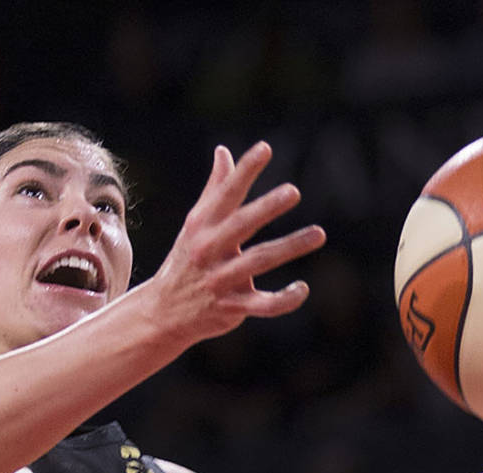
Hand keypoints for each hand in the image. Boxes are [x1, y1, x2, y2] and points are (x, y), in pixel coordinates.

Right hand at [148, 142, 325, 343]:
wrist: (162, 313)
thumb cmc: (186, 261)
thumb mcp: (195, 225)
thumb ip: (215, 189)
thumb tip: (224, 151)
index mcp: (202, 226)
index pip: (225, 194)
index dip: (244, 171)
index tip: (265, 148)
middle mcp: (209, 250)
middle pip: (241, 225)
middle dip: (266, 208)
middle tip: (293, 191)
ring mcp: (220, 280)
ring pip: (258, 261)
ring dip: (289, 247)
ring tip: (319, 233)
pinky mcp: (231, 308)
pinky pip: (263, 305)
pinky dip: (284, 299)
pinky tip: (303, 288)